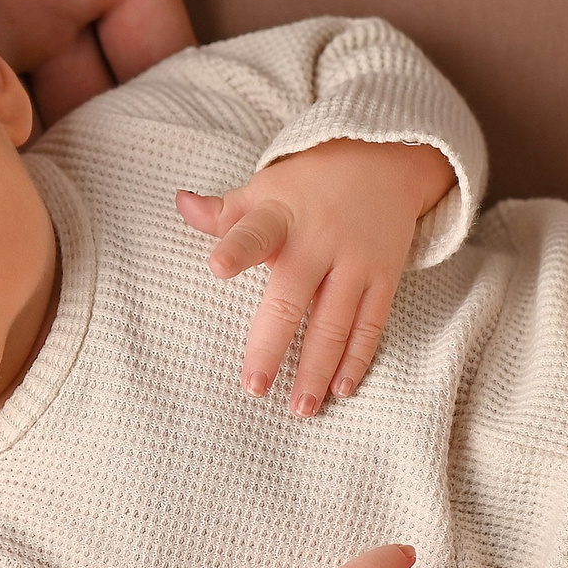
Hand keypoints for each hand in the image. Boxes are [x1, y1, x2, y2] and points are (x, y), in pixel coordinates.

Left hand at [176, 138, 454, 414]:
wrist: (386, 159)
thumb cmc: (311, 182)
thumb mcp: (267, 187)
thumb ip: (225, 211)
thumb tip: (181, 205)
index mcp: (282, 216)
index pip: (254, 232)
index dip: (236, 248)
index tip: (217, 266)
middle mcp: (320, 241)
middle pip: (293, 300)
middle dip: (272, 346)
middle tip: (254, 387)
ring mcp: (356, 262)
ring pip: (335, 323)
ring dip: (317, 369)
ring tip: (301, 408)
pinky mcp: (385, 277)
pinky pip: (371, 325)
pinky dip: (357, 359)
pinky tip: (341, 388)